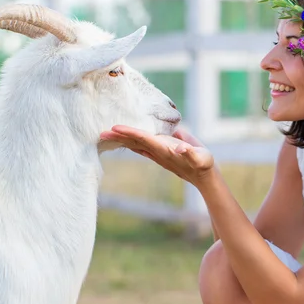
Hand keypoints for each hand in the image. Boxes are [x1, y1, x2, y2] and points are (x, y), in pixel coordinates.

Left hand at [99, 125, 215, 185]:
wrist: (204, 175)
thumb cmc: (203, 164)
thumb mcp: (200, 158)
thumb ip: (189, 151)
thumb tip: (180, 147)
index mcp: (164, 149)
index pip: (142, 138)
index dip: (129, 132)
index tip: (114, 128)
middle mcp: (157, 151)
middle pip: (134, 141)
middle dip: (118, 137)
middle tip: (99, 132)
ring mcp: (158, 153)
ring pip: (136, 143)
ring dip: (122, 139)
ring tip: (107, 134)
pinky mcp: (161, 152)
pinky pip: (142, 145)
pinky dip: (132, 140)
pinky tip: (124, 138)